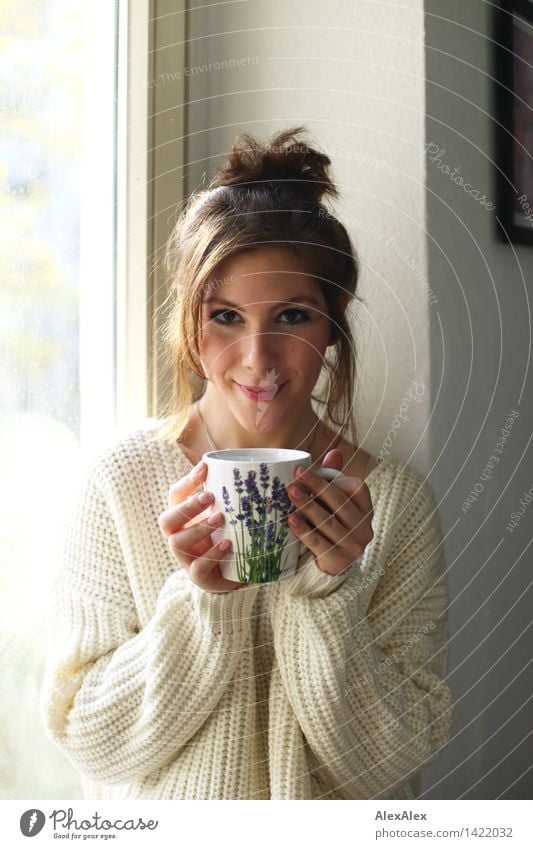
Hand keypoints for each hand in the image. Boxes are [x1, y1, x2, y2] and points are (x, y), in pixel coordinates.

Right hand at [158, 460, 246, 592]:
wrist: (233, 574)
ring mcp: (186, 557)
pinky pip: (197, 567)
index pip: (175, 495)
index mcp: (184, 517)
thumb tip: (244, 466)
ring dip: (198, 529)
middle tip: (210, 497)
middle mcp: (178, 535)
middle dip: (188, 507)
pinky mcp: (198, 576)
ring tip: (220, 519)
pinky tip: (227, 544)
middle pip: (167, 519)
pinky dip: (212, 554)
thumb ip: (229, 495)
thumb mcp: (226, 513)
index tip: (205, 467)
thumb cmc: (227, 535)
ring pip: (178, 542)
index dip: (186, 482)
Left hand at [286, 449, 373, 575]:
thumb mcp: (335, 503)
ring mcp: (354, 546)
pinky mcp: (339, 561)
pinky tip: (290, 519)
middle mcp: (364, 528)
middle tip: (295, 477)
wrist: (332, 566)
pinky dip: (304, 530)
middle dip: (317, 487)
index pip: (356, 488)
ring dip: (308, 506)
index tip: (306, 471)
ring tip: (290, 493)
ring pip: (328, 522)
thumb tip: (334, 453)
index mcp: (366, 509)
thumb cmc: (332, 526)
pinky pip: (319, 542)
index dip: (333, 479)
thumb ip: (335, 479)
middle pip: (340, 503)